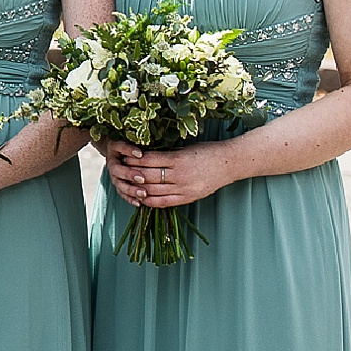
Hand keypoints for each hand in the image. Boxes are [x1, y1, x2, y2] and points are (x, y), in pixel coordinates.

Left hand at [103, 138, 228, 208]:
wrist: (229, 163)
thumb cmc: (206, 151)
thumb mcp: (185, 148)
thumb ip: (166, 154)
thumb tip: (143, 156)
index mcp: (178, 158)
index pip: (149, 160)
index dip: (134, 159)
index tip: (124, 156)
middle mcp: (180, 175)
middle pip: (149, 176)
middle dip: (132, 173)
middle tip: (121, 170)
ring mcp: (185, 188)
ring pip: (154, 190)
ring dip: (138, 188)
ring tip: (128, 184)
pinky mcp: (189, 197)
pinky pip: (165, 202)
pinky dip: (151, 201)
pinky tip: (141, 197)